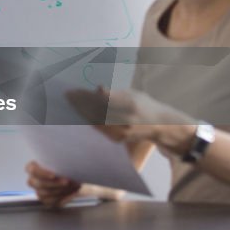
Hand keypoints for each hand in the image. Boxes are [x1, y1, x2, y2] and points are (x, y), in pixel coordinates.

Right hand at [25, 160, 80, 206]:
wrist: (72, 176)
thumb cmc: (64, 165)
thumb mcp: (61, 161)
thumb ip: (59, 161)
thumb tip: (65, 164)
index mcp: (32, 167)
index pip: (32, 170)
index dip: (42, 173)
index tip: (54, 175)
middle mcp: (33, 180)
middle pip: (40, 184)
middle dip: (55, 184)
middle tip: (67, 182)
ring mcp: (38, 191)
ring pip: (46, 194)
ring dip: (62, 190)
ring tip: (74, 186)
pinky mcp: (46, 200)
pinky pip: (52, 202)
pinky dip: (64, 197)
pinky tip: (73, 192)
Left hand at [68, 87, 196, 155]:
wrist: (161, 126)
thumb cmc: (144, 105)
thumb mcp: (133, 94)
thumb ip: (115, 93)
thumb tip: (97, 89)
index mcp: (131, 104)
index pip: (102, 99)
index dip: (86, 95)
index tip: (74, 90)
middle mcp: (127, 119)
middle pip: (96, 110)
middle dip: (80, 103)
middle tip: (68, 95)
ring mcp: (123, 131)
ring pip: (95, 121)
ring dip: (80, 111)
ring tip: (70, 103)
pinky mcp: (119, 139)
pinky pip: (99, 129)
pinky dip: (88, 120)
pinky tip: (79, 113)